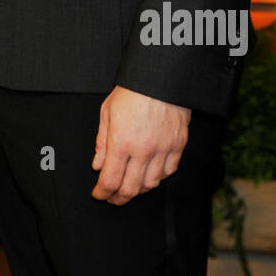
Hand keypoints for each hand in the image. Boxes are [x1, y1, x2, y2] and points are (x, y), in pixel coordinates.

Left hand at [91, 86, 189, 204]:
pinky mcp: (178, 145)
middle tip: (111, 198)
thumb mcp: (107, 112)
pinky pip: (169, 172)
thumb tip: (97, 166)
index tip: (98, 194)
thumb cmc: (132, 91)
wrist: (161, 77)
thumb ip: (101, 142)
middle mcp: (143, 150)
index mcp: (121, 142)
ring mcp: (163, 149)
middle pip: (130, 188)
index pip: (110, 179)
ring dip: (138, 190)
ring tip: (129, 187)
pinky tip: (149, 175)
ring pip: (151, 184)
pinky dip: (158, 178)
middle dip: (118, 198)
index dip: (102, 192)